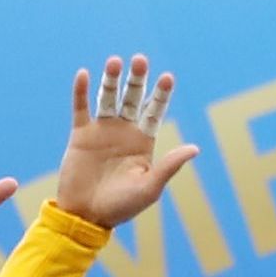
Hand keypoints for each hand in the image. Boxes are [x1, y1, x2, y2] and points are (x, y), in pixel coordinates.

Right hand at [48, 56, 195, 230]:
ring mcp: (102, 131)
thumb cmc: (121, 207)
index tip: (168, 77)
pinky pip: (81, 108)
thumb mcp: (149, 187)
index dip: (161, 95)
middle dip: (137, 80)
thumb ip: (169, 165)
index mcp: (143, 142)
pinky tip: (84, 74)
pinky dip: (82, 92)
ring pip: (108, 98)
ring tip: (115, 62)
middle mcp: (124, 131)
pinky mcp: (80, 134)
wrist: (86, 216)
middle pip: (132, 98)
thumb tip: (195, 148)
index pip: (154, 111)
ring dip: (111, 79)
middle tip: (140, 60)